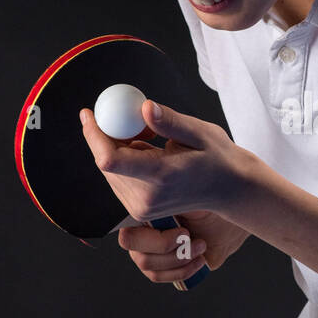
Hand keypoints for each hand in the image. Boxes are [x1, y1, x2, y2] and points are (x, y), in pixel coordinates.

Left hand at [79, 100, 253, 221]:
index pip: (110, 160)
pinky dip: (125, 161)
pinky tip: (149, 154)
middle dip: (108, 135)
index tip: (88, 113)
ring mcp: (141, 208)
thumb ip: (170, 121)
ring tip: (150, 138)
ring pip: (109, 170)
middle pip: (106, 162)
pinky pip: (118, 178)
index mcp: (161, 176)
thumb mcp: (200, 132)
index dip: (93, 135)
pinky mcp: (139, 211)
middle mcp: (146, 198)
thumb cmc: (217, 157)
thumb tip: (144, 106)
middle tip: (129, 117)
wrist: (229, 189)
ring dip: (118, 148)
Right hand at [116, 209, 250, 283]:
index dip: (154, 237)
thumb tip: (156, 197)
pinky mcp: (162, 268)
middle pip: (136, 252)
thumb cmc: (209, 205)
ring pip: (149, 266)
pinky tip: (199, 259)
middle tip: (189, 237)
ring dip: (180, 258)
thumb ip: (169, 196)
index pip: (128, 233)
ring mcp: (149, 253)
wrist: (227, 225)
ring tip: (200, 245)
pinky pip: (160, 277)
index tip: (184, 230)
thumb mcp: (192, 195)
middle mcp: (141, 234)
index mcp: (142, 213)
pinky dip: (183, 270)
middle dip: (166, 248)